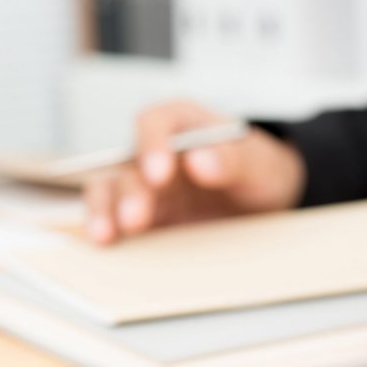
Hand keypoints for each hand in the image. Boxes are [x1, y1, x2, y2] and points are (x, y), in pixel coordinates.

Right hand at [84, 100, 304, 244]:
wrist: (263, 202)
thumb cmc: (257, 170)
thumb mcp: (259, 163)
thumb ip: (233, 160)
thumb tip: (200, 161)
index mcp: (182, 123)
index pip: (156, 123)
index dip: (152, 145)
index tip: (160, 173)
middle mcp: (154, 151)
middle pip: (129, 163)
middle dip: (130, 191)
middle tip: (136, 217)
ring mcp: (143, 185)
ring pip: (109, 189)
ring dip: (104, 210)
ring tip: (106, 233)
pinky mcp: (140, 215)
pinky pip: (112, 217)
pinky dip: (104, 227)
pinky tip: (104, 243)